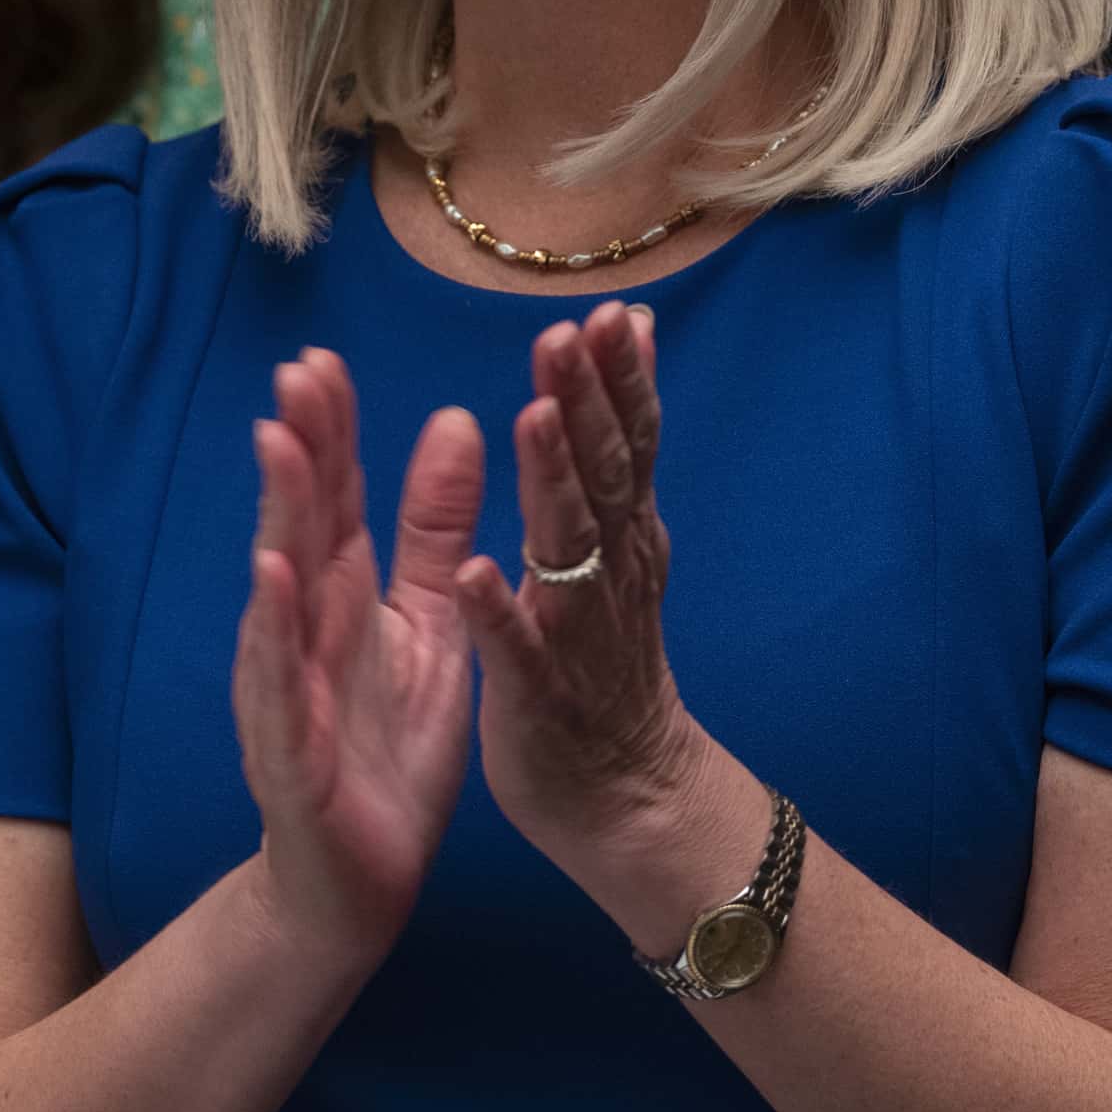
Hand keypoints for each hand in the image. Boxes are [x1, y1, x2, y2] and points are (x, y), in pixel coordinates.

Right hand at [233, 348, 484, 964]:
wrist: (358, 884)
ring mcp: (288, 687)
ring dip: (278, 517)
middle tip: (299, 372)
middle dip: (299, 450)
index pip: (331, 499)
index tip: (326, 357)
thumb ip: (432, 532)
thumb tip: (456, 421)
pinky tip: (276, 578)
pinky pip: (284, 681)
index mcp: (340, 598)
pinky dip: (277, 629)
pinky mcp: (291, 750)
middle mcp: (301, 630)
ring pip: (280, 590)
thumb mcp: (427, 626)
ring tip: (281, 444)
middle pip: (299, 525)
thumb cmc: (389, 752)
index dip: (330, 430)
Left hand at [449, 303, 726, 897]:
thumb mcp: (621, 548)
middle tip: (570, 332)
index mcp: (620, 539)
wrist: (630, 799)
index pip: (626, 444)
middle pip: (602, 477)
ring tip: (531, 416)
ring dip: (550, 483)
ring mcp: (575, 637)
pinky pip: (517, 652)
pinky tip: (481, 571)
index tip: (611, 312)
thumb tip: (627, 344)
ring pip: (565, 549)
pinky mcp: (537, 697)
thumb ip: (617, 452)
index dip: (617, 381)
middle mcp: (607, 576)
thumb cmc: (608, 664)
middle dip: (585, 404)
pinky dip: (501, 610)